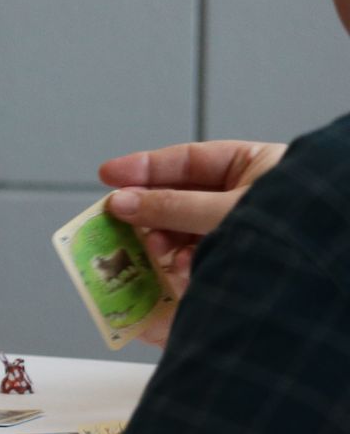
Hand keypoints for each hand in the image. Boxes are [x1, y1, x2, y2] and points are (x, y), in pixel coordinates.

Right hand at [100, 139, 283, 285]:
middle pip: (181, 198)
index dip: (143, 168)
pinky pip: (202, 257)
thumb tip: (122, 202)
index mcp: (254, 167)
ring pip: (188, 231)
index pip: (187, 161)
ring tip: (160, 256)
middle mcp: (248, 196)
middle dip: (151, 214)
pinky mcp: (242, 261)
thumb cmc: (297, 226)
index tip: (107, 176)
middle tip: (121, 222)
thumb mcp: (226, 209)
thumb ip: (171, 205)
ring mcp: (246, 230)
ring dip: (168, 244)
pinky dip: (186, 264)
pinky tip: (183, 272)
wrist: (332, 271)